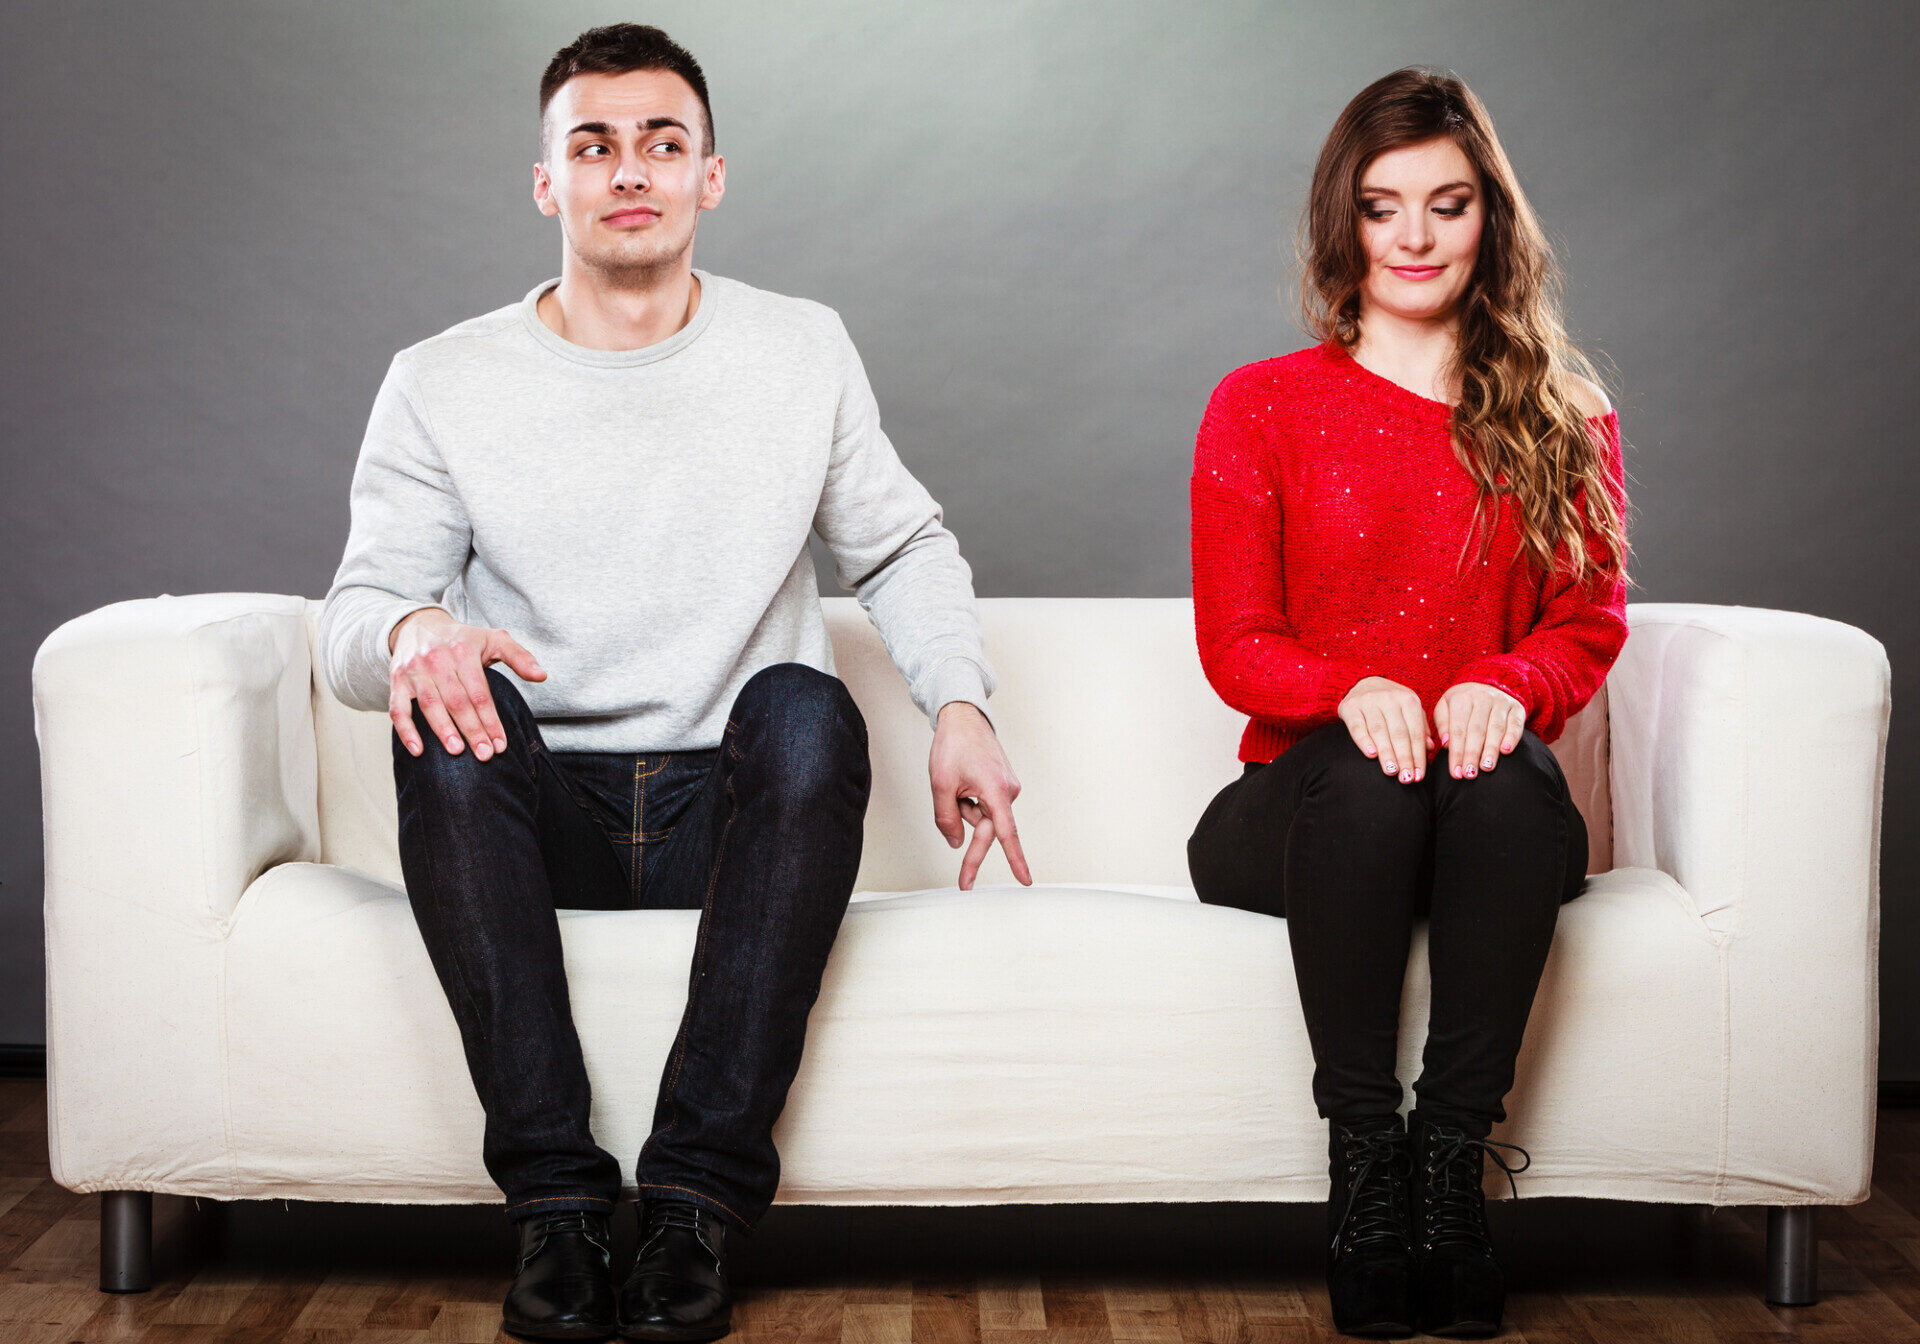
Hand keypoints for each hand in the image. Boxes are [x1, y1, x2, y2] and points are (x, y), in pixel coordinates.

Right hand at [388, 607, 546, 759]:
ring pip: (429, 704)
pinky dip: (406, 730)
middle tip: (485, 755)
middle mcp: (437, 660)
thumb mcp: (493, 639)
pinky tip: (418, 750)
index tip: (501, 744)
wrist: (419, 625)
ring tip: (457, 751)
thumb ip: (519, 657)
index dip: (491, 720)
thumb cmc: (462, 638)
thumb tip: (542, 676)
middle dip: (472, 729)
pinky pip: (398, 708)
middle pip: (457, 701)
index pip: (480, 692)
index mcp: (463, 651)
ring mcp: (414, 670)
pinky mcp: (396, 680)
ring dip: (443, 730)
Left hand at [929, 702, 1031, 890]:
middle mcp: (1008, 790)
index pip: (1006, 833)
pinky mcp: (1002, 784)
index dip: (1016, 859)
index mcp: (995, 790)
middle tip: (965, 882)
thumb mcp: (940, 784)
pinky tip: (963, 783)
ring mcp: (1007, 787)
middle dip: (971, 847)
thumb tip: (956, 843)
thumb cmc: (954, 744)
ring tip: (955, 785)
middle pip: (989, 831)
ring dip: (965, 810)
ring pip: (984, 817)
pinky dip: (971, 802)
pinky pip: (985, 806)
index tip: (1025, 879)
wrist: (963, 718)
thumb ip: (946, 818)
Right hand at [1337, 675, 1435, 783]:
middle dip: (1404, 757)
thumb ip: (1420, 728)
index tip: (1419, 776)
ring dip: (1386, 753)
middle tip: (1406, 779)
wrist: (1363, 683)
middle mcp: (1389, 698)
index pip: (1415, 732)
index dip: (1418, 755)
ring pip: (1379, 731)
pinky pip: (1357, 726)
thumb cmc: (1391, 704)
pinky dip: (1364, 740)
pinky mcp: (1350, 707)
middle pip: (1399, 733)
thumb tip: (1430, 748)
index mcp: (1408, 699)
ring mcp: (1369, 701)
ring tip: (1392, 771)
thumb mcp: (1409, 710)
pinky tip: (1371, 755)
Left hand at [1433, 681, 1525, 777]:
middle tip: (1469, 774)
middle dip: (1472, 754)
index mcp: (1462, 698)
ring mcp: (1501, 702)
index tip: (1455, 772)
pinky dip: (1511, 738)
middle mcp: (1483, 698)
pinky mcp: (1517, 708)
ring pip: (1496, 728)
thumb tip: (1446, 744)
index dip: (1456, 752)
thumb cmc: (1461, 704)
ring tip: (1486, 767)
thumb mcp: (1445, 707)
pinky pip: (1515, 724)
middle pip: (1477, 730)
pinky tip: (1506, 752)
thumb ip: (1443, 724)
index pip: (1458, 729)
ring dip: (1491, 750)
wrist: (1486, 683)